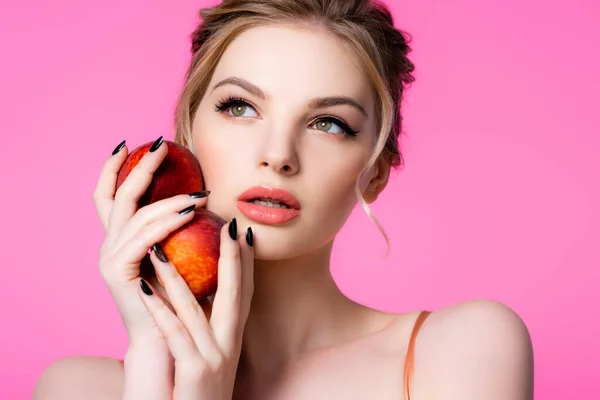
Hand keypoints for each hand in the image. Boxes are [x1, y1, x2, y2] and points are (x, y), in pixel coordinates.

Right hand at [93, 137, 209, 344]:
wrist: (167, 340)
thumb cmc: (179, 298)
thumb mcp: (177, 256)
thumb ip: (178, 229)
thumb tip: (202, 197)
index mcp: (121, 239)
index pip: (110, 196)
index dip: (115, 169)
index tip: (130, 144)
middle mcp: (110, 244)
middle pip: (119, 196)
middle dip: (140, 167)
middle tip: (161, 144)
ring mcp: (110, 256)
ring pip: (137, 214)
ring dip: (169, 198)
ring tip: (199, 192)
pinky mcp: (117, 270)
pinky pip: (145, 238)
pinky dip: (168, 222)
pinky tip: (190, 212)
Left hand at [138, 218, 254, 399]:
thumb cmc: (199, 385)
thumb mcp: (213, 350)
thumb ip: (210, 320)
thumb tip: (203, 288)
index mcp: (233, 335)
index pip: (245, 291)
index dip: (247, 261)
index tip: (244, 232)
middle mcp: (229, 343)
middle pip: (234, 293)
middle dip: (233, 258)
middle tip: (228, 225)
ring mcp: (213, 356)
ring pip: (195, 309)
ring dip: (177, 277)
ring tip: (161, 248)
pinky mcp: (194, 371)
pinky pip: (173, 334)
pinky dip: (159, 309)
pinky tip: (143, 288)